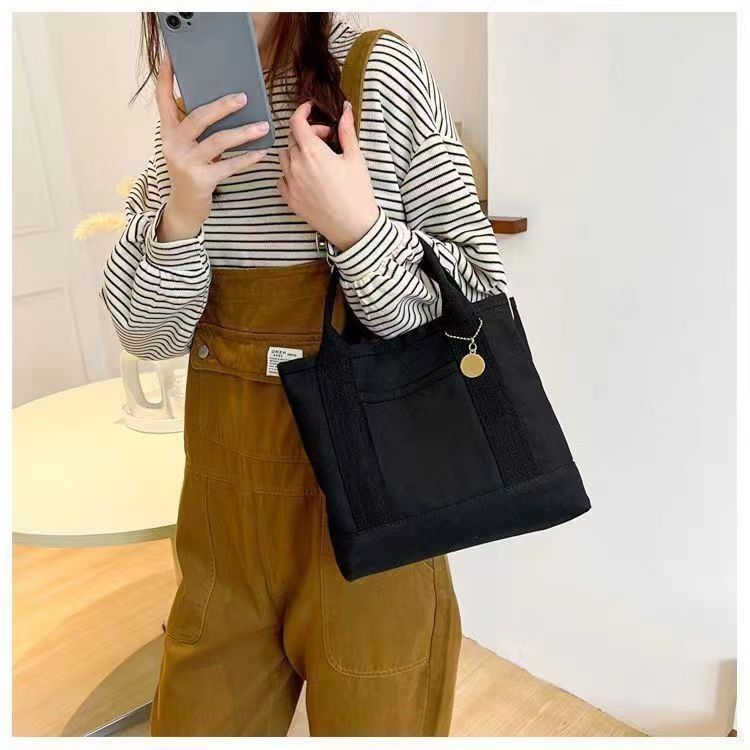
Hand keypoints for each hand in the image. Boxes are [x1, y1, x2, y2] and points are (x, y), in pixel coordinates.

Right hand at [155, 52, 270, 241]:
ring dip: (243, 133)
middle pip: (198, 117)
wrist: (183, 209)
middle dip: (222, 106)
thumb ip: (192, 128)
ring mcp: (186, 162)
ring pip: (218, 141)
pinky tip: (262, 152)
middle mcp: (173, 144)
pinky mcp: (201, 180)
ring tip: (263, 126)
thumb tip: (218, 103)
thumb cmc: (190, 172)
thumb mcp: (184, 148)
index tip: (171, 56)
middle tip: (244, 98)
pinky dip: (247, 159)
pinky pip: (229, 165)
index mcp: (168, 132)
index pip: (163, 99)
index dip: (166, 77)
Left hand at [277, 100, 379, 251]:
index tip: (309, 110)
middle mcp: (296, 165)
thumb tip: (346, 109)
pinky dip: (290, 172)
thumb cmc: (357, 193)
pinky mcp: (289, 198)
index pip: (296, 122)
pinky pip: (281, 178)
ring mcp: (290, 183)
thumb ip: (346, 131)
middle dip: (308, 133)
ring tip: (315, 158)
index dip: (302, 111)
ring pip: (284, 157)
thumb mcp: (355, 158)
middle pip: (292, 138)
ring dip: (297, 151)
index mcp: (312, 152)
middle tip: (326, 140)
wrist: (353, 227)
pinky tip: (305, 176)